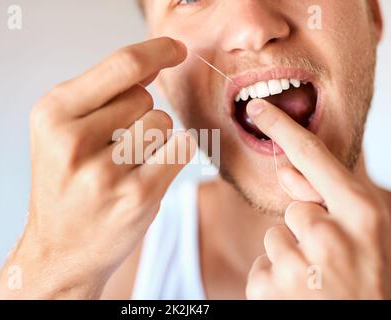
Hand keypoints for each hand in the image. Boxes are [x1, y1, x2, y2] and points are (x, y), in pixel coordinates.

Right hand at [0, 37, 194, 298]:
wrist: (60, 249)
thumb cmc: (65, 185)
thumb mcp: (63, 131)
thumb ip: (105, 93)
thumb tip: (154, 62)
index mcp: (52, 114)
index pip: (120, 65)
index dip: (156, 51)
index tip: (176, 49)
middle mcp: (72, 140)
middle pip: (144, 96)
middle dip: (139, 115)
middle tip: (113, 148)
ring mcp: (105, 171)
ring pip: (163, 122)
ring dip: (155, 140)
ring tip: (125, 165)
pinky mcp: (137, 196)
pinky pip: (181, 149)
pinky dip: (174, 154)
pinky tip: (149, 173)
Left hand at [245, 99, 390, 299]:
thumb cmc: (373, 279)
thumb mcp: (369, 234)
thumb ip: (329, 198)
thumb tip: (284, 167)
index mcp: (363, 215)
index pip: (313, 156)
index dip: (282, 127)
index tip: (257, 107)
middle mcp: (330, 237)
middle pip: (294, 209)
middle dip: (308, 232)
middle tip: (334, 262)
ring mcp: (298, 266)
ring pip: (275, 238)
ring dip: (291, 257)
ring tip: (319, 282)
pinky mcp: (269, 290)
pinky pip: (261, 266)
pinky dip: (276, 280)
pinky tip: (300, 296)